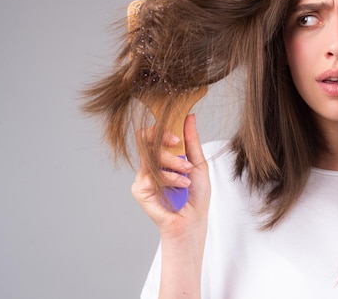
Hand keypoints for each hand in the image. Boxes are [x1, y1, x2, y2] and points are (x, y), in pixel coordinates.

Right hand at [132, 114, 210, 238]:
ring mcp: (143, 176)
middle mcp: (150, 164)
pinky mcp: (140, 189)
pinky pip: (150, 174)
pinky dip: (169, 178)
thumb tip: (189, 116)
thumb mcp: (198, 163)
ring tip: (187, 176)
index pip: (153, 134)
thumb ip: (192, 140)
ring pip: (150, 156)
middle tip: (178, 145)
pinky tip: (180, 186)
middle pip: (146, 139)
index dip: (162, 130)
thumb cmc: (196, 194)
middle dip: (163, 139)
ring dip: (173, 163)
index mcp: (163, 156)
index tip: (177, 136)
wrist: (193, 220)